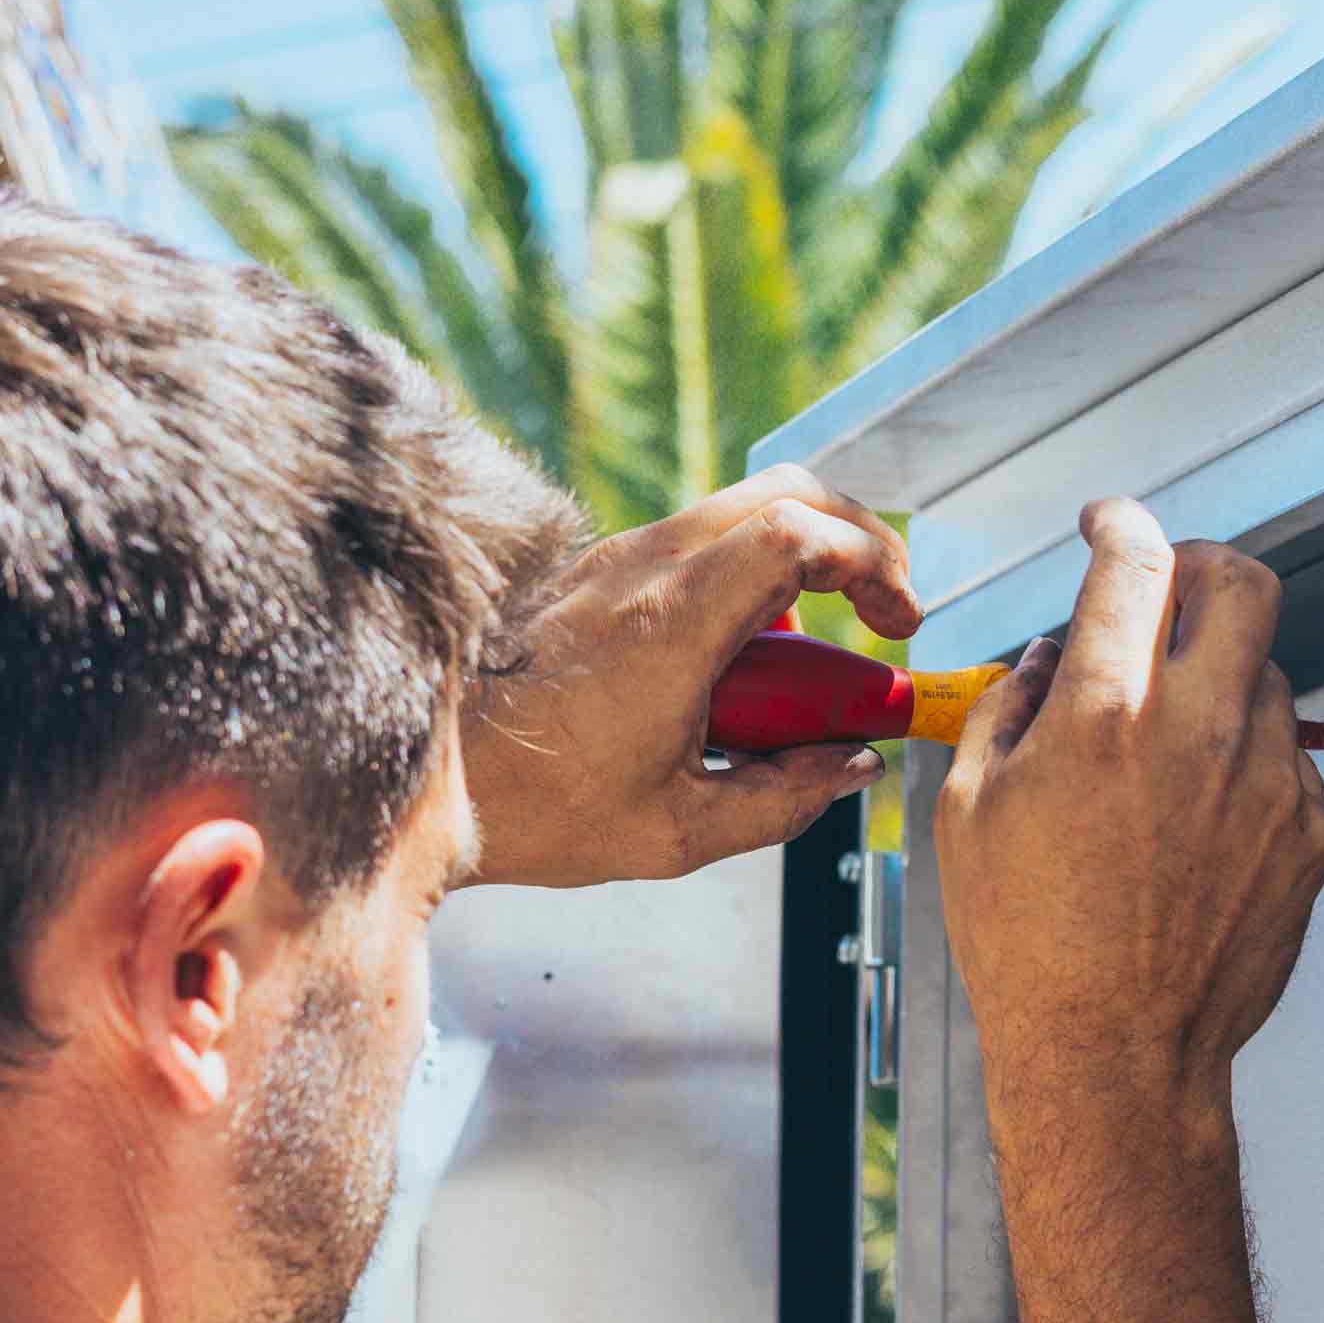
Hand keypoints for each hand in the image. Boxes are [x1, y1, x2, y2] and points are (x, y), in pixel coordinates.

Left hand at [462, 465, 918, 887]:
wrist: (423, 779)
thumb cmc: (537, 810)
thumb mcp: (679, 832)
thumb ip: (784, 797)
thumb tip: (850, 764)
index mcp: (673, 623)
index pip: (801, 533)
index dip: (874, 563)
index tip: (900, 624)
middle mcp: (643, 568)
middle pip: (786, 491)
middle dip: (858, 540)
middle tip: (883, 611)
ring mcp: (613, 559)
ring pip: (740, 512)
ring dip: (800, 564)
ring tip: (805, 662)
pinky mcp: (593, 571)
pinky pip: (695, 545)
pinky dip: (745, 580)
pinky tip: (737, 667)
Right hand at [935, 498, 1323, 1122]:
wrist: (1112, 1055)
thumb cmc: (1031, 949)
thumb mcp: (970, 813)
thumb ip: (1007, 710)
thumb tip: (1044, 661)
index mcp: (1106, 717)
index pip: (1135, 563)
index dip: (1121, 523)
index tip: (1111, 524)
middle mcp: (1200, 735)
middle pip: (1242, 583)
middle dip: (1201, 566)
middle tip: (1171, 586)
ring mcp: (1268, 782)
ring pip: (1267, 673)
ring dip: (1220, 676)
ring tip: (1167, 738)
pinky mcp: (1308, 831)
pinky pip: (1289, 756)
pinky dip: (1247, 758)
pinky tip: (1198, 811)